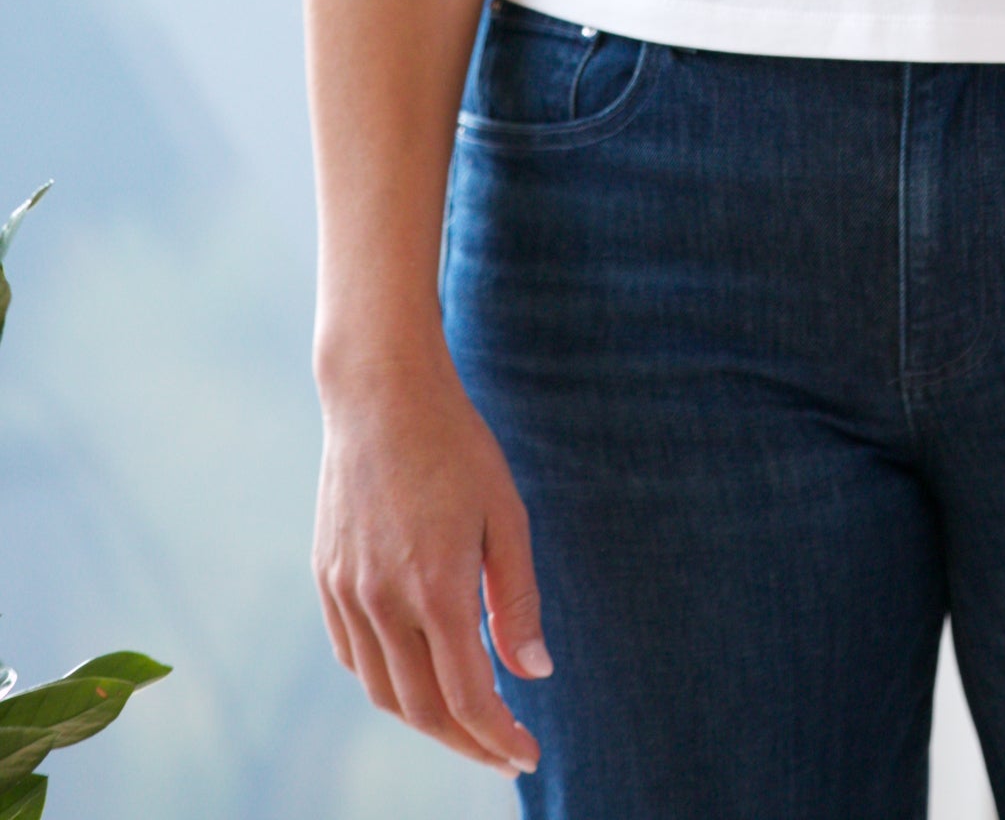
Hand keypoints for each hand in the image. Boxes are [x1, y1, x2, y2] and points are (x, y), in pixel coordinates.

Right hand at [314, 352, 550, 775]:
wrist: (380, 392)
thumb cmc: (456, 444)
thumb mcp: (506, 514)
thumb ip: (517, 599)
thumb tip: (535, 673)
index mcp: (435, 587)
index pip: (467, 697)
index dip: (498, 737)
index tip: (527, 754)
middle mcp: (382, 601)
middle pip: (423, 708)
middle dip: (467, 741)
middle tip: (504, 748)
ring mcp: (347, 592)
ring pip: (383, 691)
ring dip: (426, 719)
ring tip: (467, 720)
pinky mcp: (326, 578)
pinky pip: (353, 657)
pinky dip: (387, 681)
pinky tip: (418, 674)